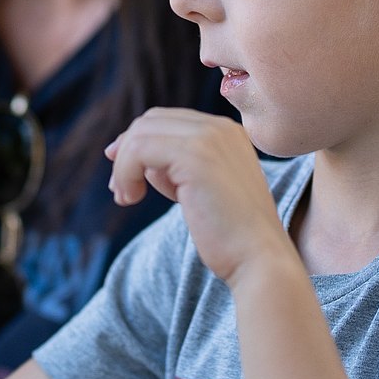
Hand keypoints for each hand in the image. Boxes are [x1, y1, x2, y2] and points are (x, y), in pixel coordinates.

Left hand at [106, 109, 287, 285]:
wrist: (259, 257)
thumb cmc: (231, 234)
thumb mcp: (204, 187)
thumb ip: (178, 165)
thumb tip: (133, 154)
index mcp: (227, 132)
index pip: (168, 120)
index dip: (138, 143)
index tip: (124, 173)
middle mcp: (220, 126)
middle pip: (151, 121)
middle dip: (126, 151)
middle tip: (120, 189)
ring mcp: (209, 137)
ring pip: (141, 133)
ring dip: (123, 166)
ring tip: (126, 197)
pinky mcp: (194, 155)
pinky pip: (138, 149)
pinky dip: (125, 172)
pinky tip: (131, 199)